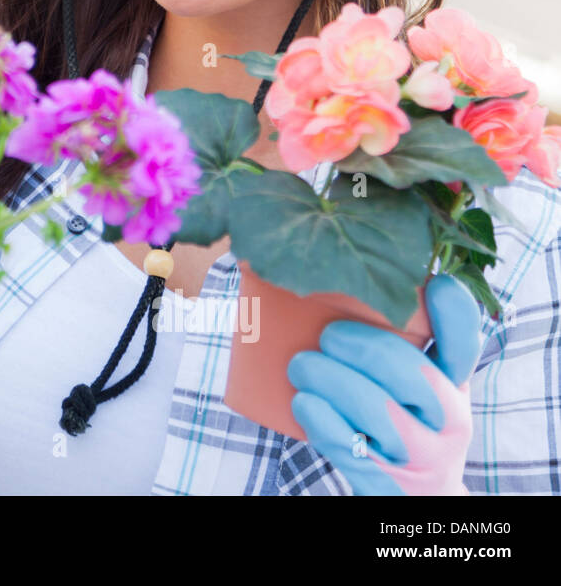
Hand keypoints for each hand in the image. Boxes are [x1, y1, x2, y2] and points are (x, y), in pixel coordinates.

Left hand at [287, 275, 483, 494]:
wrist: (412, 496)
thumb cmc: (402, 419)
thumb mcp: (417, 384)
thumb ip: (397, 339)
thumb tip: (330, 267)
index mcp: (454, 385)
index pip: (463, 343)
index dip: (452, 311)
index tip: (433, 283)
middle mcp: (447, 420)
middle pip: (411, 373)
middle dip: (363, 347)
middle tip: (327, 336)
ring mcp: (419, 455)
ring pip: (377, 409)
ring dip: (330, 380)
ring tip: (301, 367)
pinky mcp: (386, 482)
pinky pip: (351, 447)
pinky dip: (322, 420)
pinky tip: (304, 402)